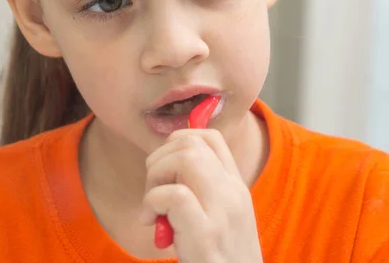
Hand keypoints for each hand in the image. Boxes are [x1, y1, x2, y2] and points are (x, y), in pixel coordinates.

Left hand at [140, 129, 262, 262]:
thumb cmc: (222, 258)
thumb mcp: (221, 217)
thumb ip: (203, 192)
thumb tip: (165, 168)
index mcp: (236, 186)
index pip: (212, 137)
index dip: (180, 139)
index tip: (164, 165)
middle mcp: (233, 192)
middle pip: (192, 143)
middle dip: (160, 158)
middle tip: (153, 188)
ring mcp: (223, 210)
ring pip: (185, 158)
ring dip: (156, 176)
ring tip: (152, 205)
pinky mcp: (206, 233)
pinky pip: (173, 195)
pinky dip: (153, 201)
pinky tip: (152, 222)